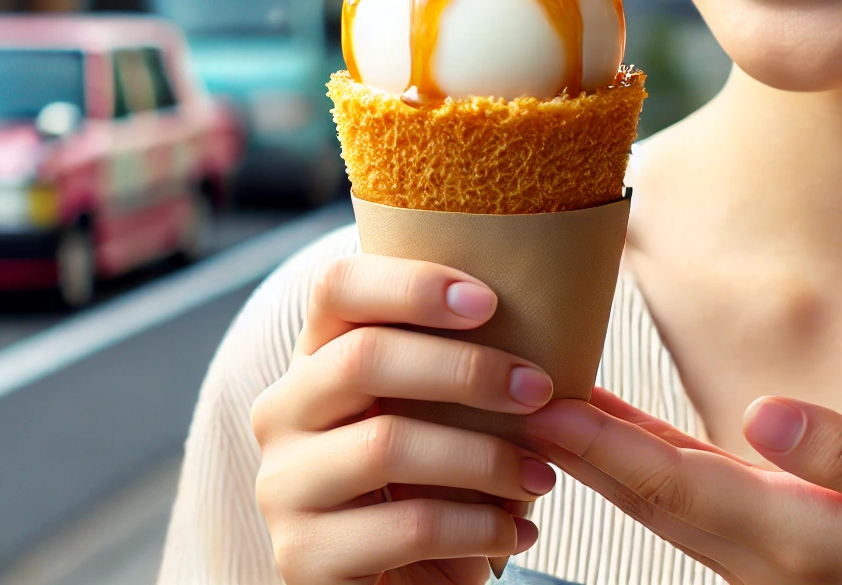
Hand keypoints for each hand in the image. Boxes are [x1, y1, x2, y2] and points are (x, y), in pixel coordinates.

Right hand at [251, 253, 557, 584]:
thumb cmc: (434, 484)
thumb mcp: (441, 414)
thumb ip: (465, 363)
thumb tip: (558, 317)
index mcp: (318, 358)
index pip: (338, 287)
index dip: (410, 284)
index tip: (488, 302)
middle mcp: (284, 413)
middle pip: (362, 358)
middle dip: (465, 370)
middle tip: (539, 391)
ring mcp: (282, 486)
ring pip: (385, 445)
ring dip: (483, 457)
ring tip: (541, 477)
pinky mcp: (302, 556)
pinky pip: (406, 526)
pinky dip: (477, 526)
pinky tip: (515, 532)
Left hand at [524, 389, 841, 584]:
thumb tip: (766, 413)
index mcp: (798, 541)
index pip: (676, 484)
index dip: (603, 442)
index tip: (544, 401)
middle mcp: (766, 565)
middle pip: (651, 499)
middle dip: (579, 447)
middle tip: (513, 395)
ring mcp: (769, 572)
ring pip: (666, 510)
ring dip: (606, 461)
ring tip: (554, 409)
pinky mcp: (784, 564)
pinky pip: (697, 515)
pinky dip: (652, 475)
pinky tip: (631, 446)